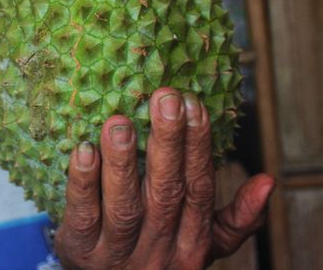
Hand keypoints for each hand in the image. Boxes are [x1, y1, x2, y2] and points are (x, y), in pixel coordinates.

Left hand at [54, 87, 274, 268]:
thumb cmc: (155, 251)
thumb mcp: (200, 243)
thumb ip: (234, 219)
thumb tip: (268, 182)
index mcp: (190, 242)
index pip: (198, 188)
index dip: (198, 147)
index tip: (193, 104)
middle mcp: (157, 248)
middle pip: (165, 191)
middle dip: (167, 142)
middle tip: (164, 98)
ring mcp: (117, 251)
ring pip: (124, 206)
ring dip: (122, 162)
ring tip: (119, 122)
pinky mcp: (80, 249)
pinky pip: (82, 215)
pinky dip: (83, 183)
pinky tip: (83, 151)